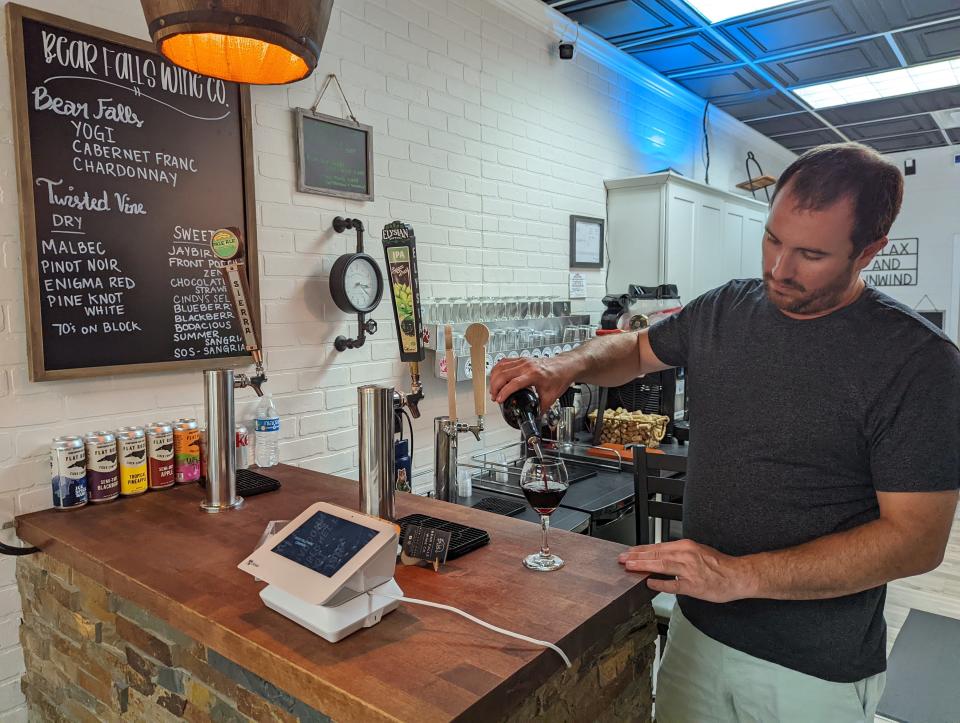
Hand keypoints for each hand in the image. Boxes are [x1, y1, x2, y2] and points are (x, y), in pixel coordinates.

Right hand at [489, 356, 572, 410]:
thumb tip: (534, 417)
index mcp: (534, 375)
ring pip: (501, 367)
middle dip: (495, 387)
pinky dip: (497, 369)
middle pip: (503, 374)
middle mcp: (527, 366)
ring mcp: (523, 361)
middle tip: (494, 397)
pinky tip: (495, 377)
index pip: (514, 383)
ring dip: (494, 378)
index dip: (504, 392)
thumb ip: (541, 408)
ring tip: (493, 389)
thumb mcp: (551, 396)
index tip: (499, 400)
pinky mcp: (521, 359)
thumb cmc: (559, 377)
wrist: (564, 366)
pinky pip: (504, 361)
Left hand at [618, 539, 754, 602]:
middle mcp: (686, 555)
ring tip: (630, 566)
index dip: (642, 549)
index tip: (629, 551)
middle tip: (623, 558)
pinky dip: (660, 583)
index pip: (658, 546)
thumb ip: (679, 554)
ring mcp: (689, 570)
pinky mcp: (693, 585)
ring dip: (643, 565)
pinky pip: (672, 585)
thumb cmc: (719, 564)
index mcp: (686, 546)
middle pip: (656, 554)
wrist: (737, 575)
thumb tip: (660, 556)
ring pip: (661, 565)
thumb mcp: (697, 551)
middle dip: (637, 556)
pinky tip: (649, 583)